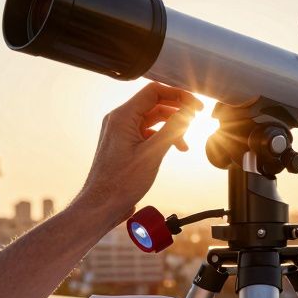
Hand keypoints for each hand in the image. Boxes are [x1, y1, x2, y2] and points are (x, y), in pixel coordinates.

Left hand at [71, 82, 203, 227]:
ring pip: (152, 119)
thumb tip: (187, 112)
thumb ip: (172, 129)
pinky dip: (162, 137)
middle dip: (176, 111)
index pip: (154, 92)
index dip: (178, 95)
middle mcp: (119, 121)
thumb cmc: (120, 183)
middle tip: (195, 118)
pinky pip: (146, 132)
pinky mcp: (124, 144)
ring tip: (184, 142)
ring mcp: (120, 132)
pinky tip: (173, 148)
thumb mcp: (152, 153)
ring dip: (171, 127)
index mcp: (122, 117)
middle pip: (154, 104)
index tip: (194, 105)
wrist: (102, 205)